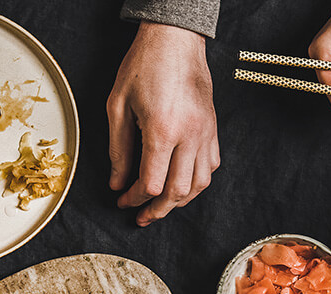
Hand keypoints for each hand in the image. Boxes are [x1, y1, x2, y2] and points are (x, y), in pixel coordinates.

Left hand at [107, 22, 218, 225]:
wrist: (175, 39)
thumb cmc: (144, 65)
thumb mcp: (118, 106)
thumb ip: (118, 149)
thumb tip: (118, 182)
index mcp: (162, 130)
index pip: (151, 184)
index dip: (134, 199)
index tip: (122, 201)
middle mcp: (189, 136)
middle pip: (177, 192)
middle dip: (157, 211)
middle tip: (141, 217)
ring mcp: (205, 134)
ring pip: (199, 184)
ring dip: (179, 201)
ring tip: (161, 206)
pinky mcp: (213, 129)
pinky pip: (211, 166)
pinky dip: (197, 182)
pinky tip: (182, 183)